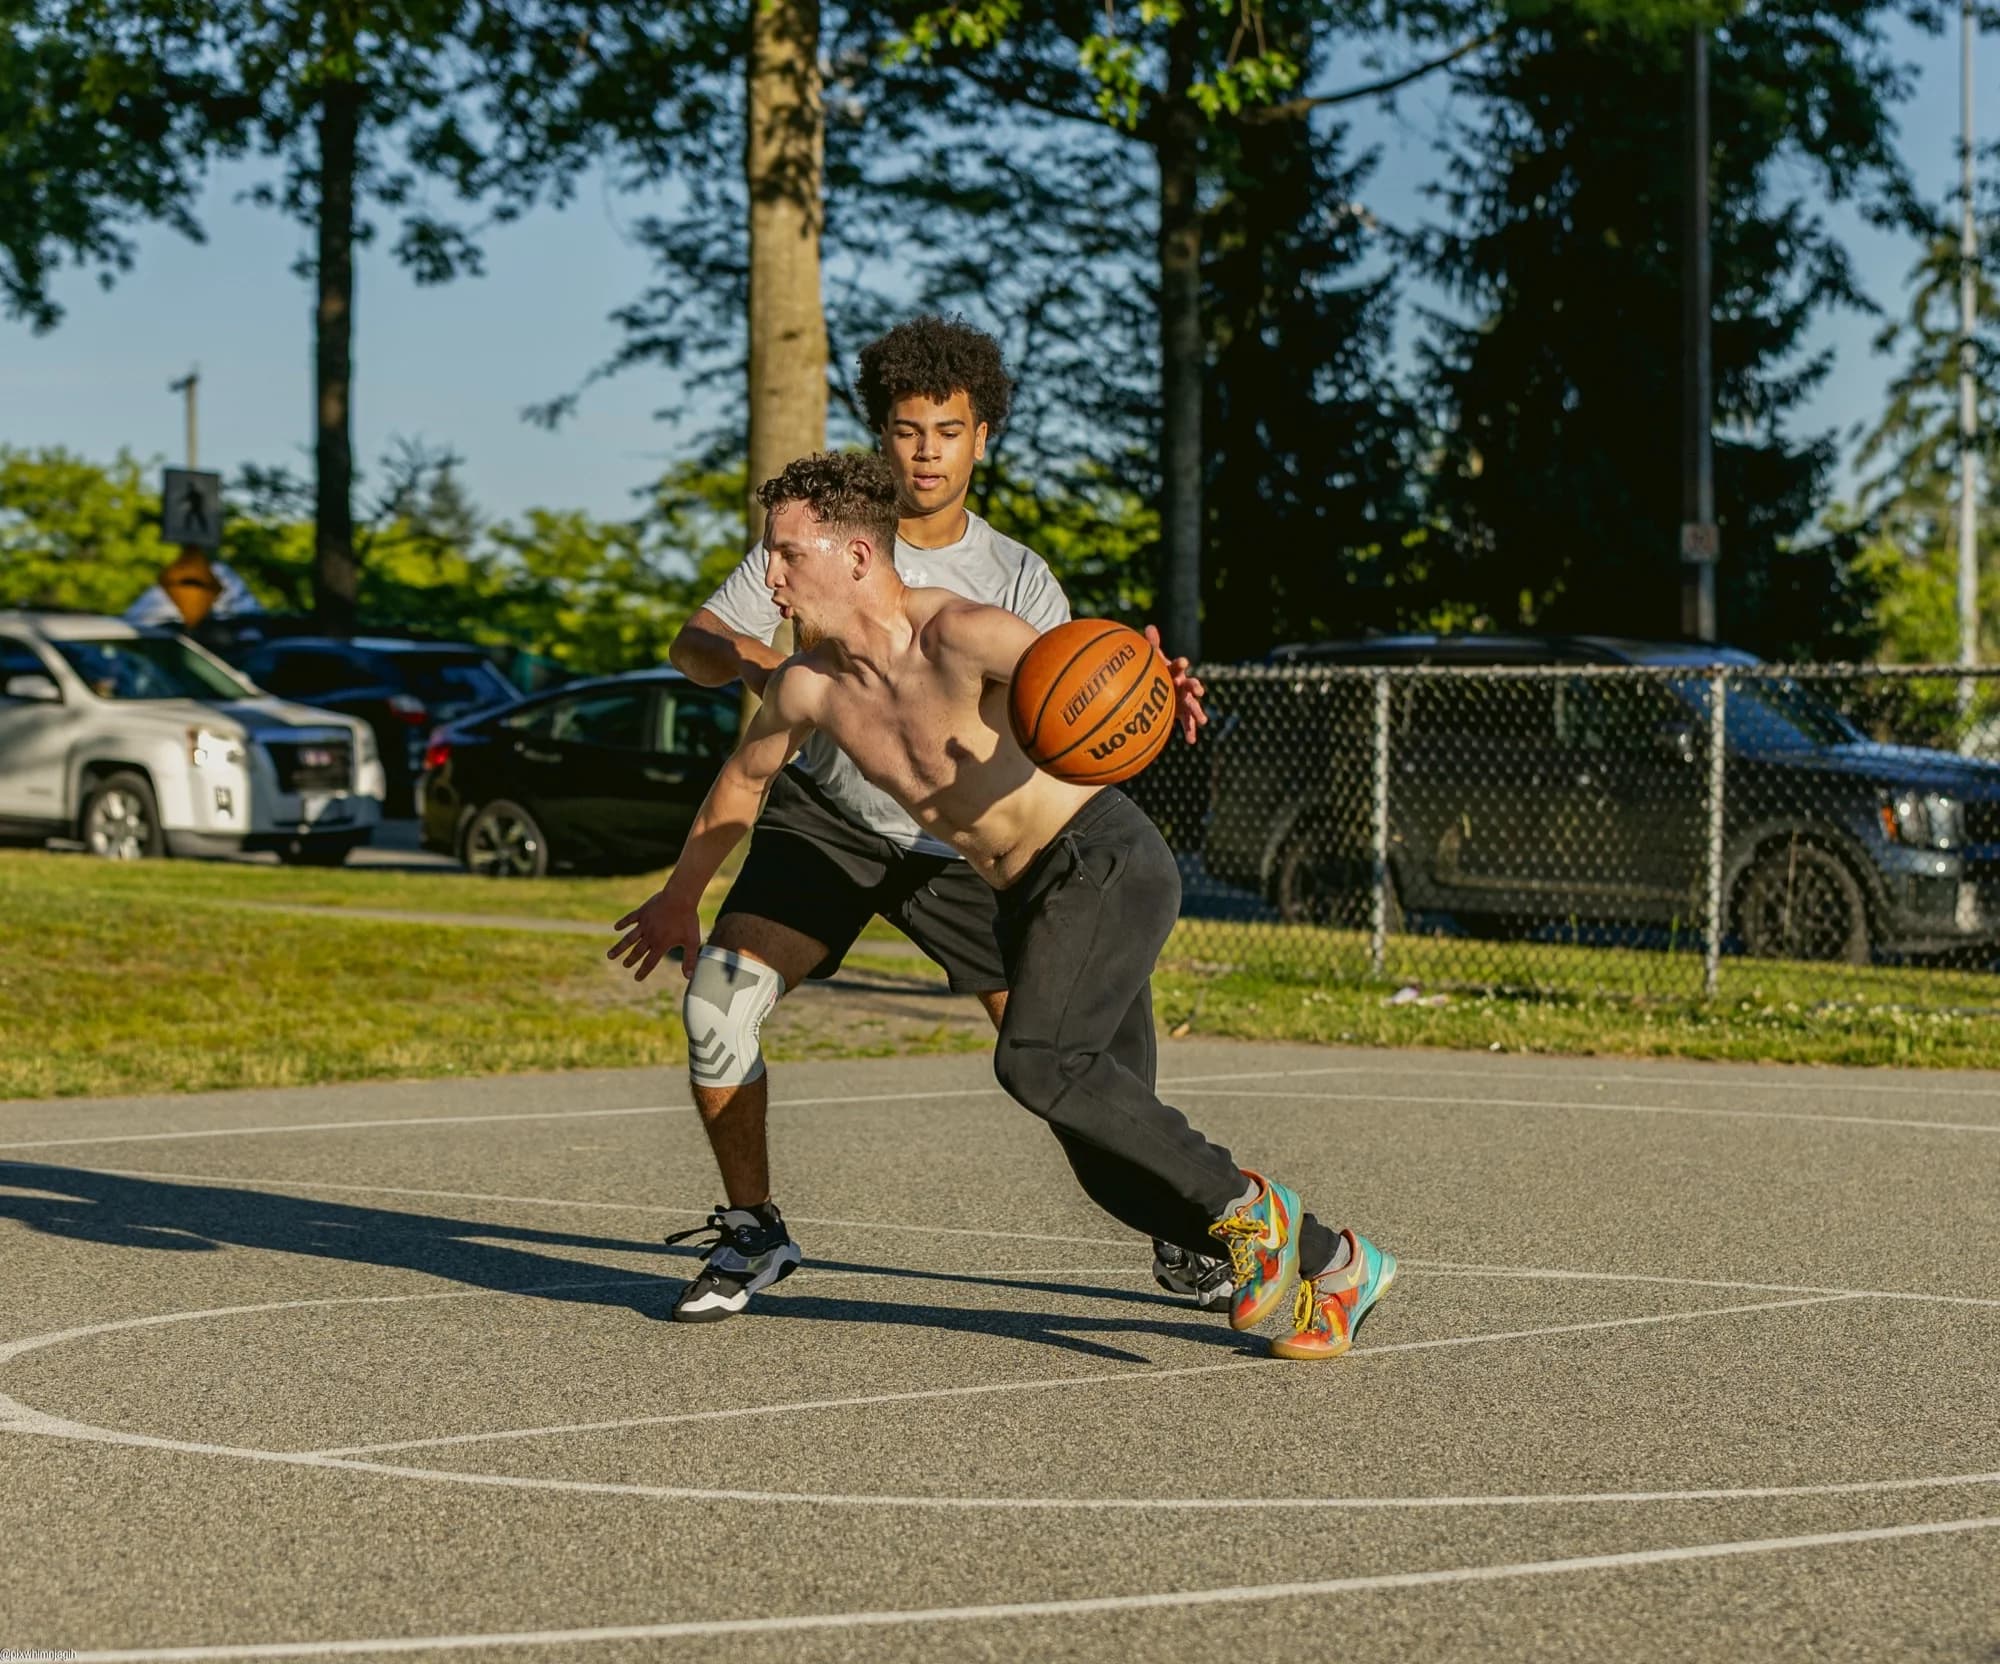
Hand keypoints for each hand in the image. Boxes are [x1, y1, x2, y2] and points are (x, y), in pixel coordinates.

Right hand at [608, 887, 701, 981]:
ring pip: (629, 938)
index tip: (637, 978)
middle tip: (625, 965)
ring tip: (610, 956)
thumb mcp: (692, 941)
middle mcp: (650, 936)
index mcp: (661, 944)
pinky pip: (630, 919)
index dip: (643, 971)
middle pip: (637, 951)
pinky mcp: (642, 912)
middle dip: (631, 960)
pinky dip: (622, 923)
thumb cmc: (688, 919)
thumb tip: (689, 977)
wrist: (680, 897)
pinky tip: (616, 928)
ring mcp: (644, 924)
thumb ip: (690, 959)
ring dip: (619, 948)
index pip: (650, 962)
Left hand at [1145, 624, 1206, 745]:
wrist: (1162, 687)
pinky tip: (1191, 742)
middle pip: (1191, 686)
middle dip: (1195, 687)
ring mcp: (1185, 700)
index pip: (1178, 667)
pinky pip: (1187, 722)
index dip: (1180, 664)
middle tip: (1198, 690)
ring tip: (1203, 721)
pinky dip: (1190, 731)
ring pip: (1193, 706)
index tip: (1182, 662)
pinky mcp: (1182, 712)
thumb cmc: (1157, 673)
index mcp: (1176, 672)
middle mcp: (1183, 685)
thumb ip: (1153, 646)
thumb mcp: (1153, 660)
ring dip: (1197, 713)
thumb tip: (1150, 627)